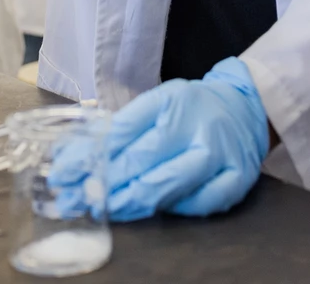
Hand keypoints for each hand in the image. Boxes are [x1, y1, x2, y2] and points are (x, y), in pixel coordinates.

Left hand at [62, 57, 269, 219]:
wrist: (247, 109)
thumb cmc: (192, 109)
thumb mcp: (158, 104)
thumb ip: (120, 129)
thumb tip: (68, 155)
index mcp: (171, 100)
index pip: (121, 131)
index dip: (87, 155)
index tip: (62, 173)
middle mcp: (195, 125)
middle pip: (139, 161)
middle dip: (100, 184)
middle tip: (72, 199)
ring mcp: (218, 154)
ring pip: (165, 186)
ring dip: (127, 202)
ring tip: (101, 209)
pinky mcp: (237, 178)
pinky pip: (198, 204)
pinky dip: (171, 209)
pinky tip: (150, 210)